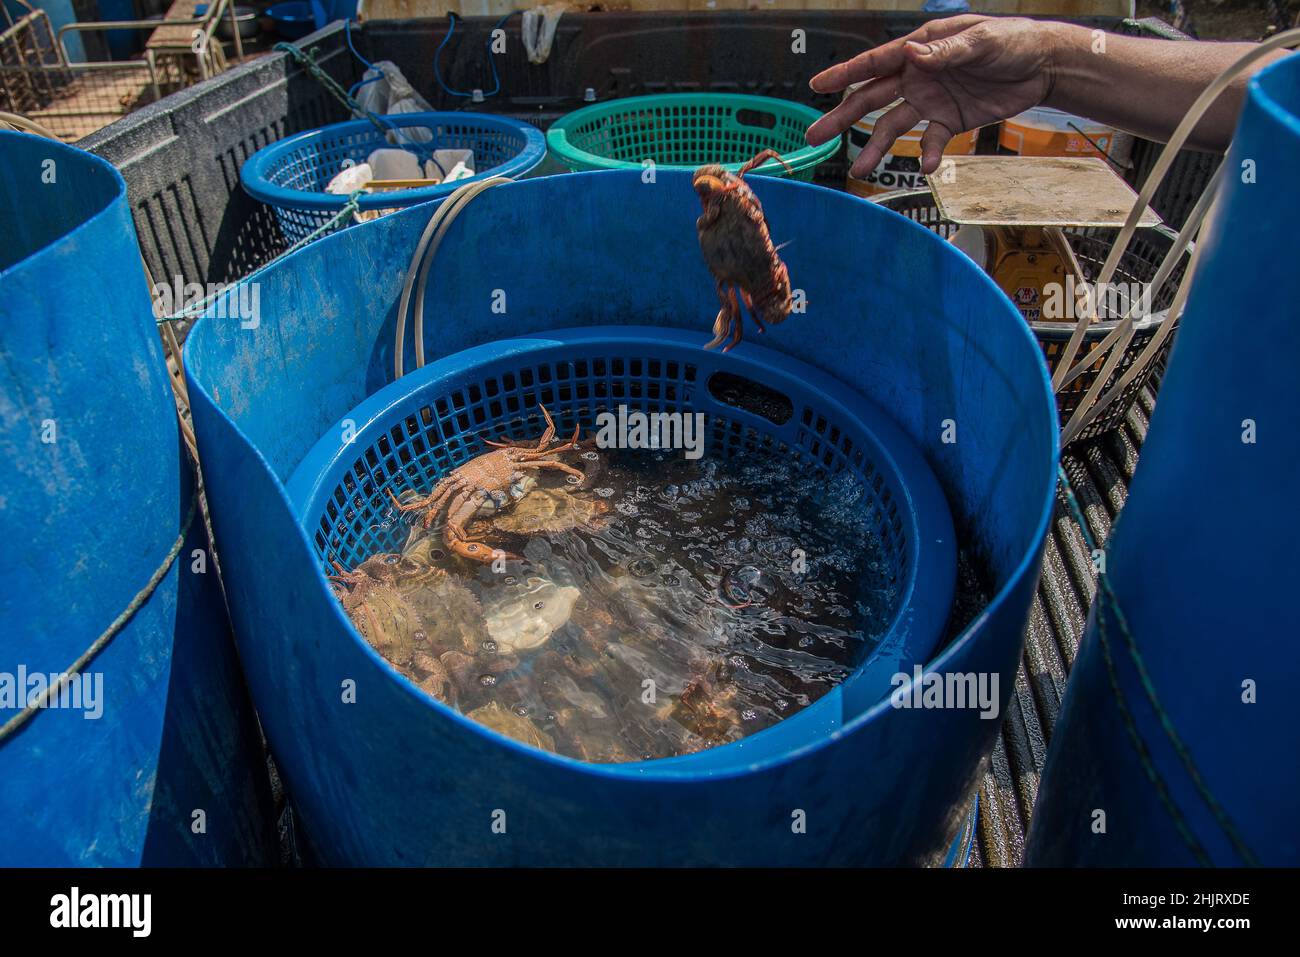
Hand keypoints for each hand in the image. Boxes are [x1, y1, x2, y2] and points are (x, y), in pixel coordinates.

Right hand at [806, 16, 1060, 175]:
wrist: (1044, 65)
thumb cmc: (1013, 41)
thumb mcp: (981, 41)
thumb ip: (945, 53)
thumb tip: (910, 55)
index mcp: (921, 49)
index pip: (875, 63)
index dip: (844, 75)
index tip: (816, 86)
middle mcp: (918, 76)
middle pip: (872, 99)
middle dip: (842, 117)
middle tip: (814, 136)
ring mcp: (931, 100)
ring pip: (894, 126)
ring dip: (876, 148)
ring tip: (858, 169)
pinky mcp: (949, 121)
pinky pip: (931, 141)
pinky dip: (929, 154)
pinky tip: (929, 167)